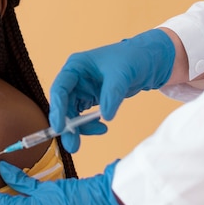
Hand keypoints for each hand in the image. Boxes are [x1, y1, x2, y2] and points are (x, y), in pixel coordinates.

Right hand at [49, 28, 174, 151]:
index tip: (60, 128)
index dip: (57, 109)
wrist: (146, 61)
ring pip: (72, 114)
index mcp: (76, 66)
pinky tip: (103, 127)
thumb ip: (112, 95)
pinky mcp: (90, 99)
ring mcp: (81, 90)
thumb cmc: (132, 58)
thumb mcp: (122, 74)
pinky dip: (90, 125)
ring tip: (100, 131)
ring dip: (80, 128)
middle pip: (63, 106)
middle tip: (73, 145)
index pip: (60, 89)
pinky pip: (83, 117)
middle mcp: (74, 79)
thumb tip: (106, 116)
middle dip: (68, 126)